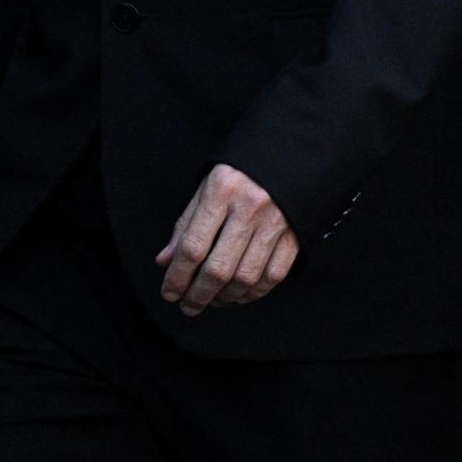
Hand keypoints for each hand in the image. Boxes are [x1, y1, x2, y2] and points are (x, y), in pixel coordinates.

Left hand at [156, 163, 300, 315]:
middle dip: (198, 296)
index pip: (192, 247)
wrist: (292, 154)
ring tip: (213, 300)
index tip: (169, 293)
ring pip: (246, 277)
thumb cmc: (244, 172)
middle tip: (188, 306)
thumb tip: (165, 261)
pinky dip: (255, 292)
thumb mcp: (208, 187)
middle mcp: (251, 207)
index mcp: (223, 191)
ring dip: (225, 298)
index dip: (177, 277)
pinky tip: (241, 294)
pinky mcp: (296, 233)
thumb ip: (186, 224)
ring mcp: (277, 222)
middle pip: (218, 269)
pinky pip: (274, 275)